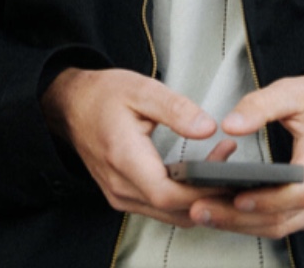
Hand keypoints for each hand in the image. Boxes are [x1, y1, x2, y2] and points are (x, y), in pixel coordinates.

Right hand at [41, 67, 236, 226]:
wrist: (71, 106)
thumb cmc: (103, 96)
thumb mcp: (142, 89)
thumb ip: (176, 109)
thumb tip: (207, 128)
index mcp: (123, 158)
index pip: (167, 194)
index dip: (202, 190)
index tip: (227, 173)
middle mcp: (119, 185)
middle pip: (173, 210)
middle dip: (208, 194)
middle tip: (232, 165)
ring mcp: (120, 195)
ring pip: (170, 214)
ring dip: (199, 197)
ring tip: (219, 164)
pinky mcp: (124, 196)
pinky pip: (160, 208)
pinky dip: (184, 197)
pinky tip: (198, 173)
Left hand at [187, 74, 303, 238]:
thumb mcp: (290, 91)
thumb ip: (258, 106)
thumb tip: (229, 125)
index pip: (301, 191)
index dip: (268, 200)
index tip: (237, 198)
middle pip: (284, 217)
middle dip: (239, 218)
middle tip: (201, 210)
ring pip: (282, 226)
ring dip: (243, 225)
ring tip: (206, 214)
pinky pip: (286, 224)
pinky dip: (256, 223)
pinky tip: (228, 214)